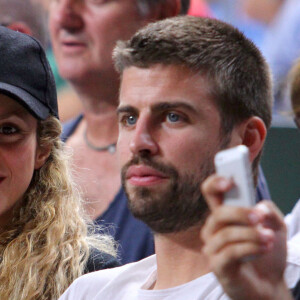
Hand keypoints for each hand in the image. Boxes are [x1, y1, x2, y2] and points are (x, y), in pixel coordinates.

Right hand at [201, 175, 291, 299]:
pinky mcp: (216, 265)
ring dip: (252, 235)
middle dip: (241, 213)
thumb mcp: (276, 226)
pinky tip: (263, 250)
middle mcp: (213, 228)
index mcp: (224, 214)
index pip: (210, 192)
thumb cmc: (266, 251)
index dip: (215, 182)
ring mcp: (212, 247)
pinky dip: (251, 249)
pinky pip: (230, 252)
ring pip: (226, 234)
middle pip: (218, 213)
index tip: (229, 181)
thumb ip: (269, 212)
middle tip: (260, 218)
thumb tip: (258, 208)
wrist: (269, 284)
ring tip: (268, 239)